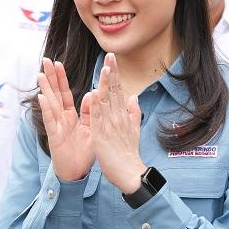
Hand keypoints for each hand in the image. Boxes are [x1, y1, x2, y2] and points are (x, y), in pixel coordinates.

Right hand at [37, 58, 94, 180]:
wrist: (77, 172)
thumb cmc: (83, 152)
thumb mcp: (90, 129)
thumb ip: (89, 113)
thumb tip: (90, 93)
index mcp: (71, 115)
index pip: (65, 93)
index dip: (61, 78)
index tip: (57, 63)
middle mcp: (61, 118)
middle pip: (55, 94)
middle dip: (50, 77)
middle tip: (45, 60)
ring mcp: (56, 126)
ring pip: (50, 104)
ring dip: (45, 89)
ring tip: (41, 74)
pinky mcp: (54, 136)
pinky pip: (50, 121)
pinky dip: (46, 110)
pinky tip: (42, 98)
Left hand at [87, 54, 145, 192]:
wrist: (130, 173)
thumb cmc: (129, 154)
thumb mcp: (134, 130)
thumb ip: (133, 112)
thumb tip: (134, 96)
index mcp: (123, 115)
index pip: (118, 90)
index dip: (115, 74)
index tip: (112, 60)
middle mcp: (118, 117)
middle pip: (115, 91)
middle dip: (112, 73)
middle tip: (111, 55)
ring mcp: (111, 126)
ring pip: (107, 101)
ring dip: (105, 84)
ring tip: (105, 68)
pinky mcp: (102, 136)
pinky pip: (98, 118)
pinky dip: (96, 106)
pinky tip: (94, 93)